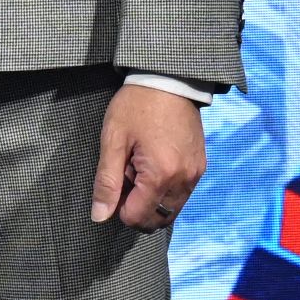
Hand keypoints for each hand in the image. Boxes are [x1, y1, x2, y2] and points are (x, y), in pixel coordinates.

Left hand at [91, 86, 205, 232]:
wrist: (169, 78)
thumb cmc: (137, 105)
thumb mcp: (113, 140)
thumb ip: (107, 182)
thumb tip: (100, 216)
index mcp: (160, 175)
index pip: (137, 218)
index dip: (119, 208)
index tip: (115, 183)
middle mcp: (183, 180)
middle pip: (157, 220)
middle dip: (137, 208)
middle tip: (126, 176)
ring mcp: (195, 174)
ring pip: (171, 211)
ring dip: (151, 201)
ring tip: (139, 169)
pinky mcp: (200, 167)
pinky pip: (182, 195)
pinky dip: (165, 191)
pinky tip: (153, 165)